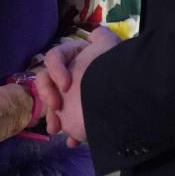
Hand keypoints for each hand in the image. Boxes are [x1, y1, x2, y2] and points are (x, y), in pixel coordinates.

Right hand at [38, 26, 121, 145]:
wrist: (126, 105)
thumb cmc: (113, 74)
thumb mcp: (110, 47)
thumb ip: (101, 38)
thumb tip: (96, 34)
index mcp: (78, 58)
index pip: (55, 57)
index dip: (56, 69)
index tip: (66, 85)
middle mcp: (72, 76)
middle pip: (48, 80)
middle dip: (48, 93)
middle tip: (56, 106)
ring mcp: (73, 98)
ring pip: (52, 104)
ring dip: (52, 115)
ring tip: (56, 129)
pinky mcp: (78, 118)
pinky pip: (67, 124)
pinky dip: (69, 133)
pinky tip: (74, 142)